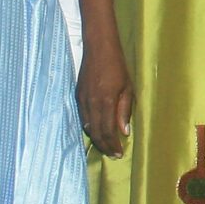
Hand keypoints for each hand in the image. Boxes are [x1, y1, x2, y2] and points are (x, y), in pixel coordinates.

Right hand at [76, 37, 134, 158]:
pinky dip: (89, 127)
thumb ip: (124, 111)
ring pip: (87, 126)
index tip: (119, 154)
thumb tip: (124, 132)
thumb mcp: (127, 88)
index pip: (107, 131)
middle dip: (104, 146)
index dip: (113, 145)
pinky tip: (96, 131)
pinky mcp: (77, 95)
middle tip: (113, 155)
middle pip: (96, 132)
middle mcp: (91, 103)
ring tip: (106, 146)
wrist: (98, 48)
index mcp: (105, 102)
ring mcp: (82, 100)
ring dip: (96, 138)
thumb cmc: (117, 66)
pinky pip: (83, 117)